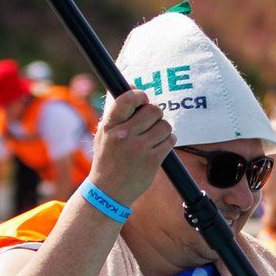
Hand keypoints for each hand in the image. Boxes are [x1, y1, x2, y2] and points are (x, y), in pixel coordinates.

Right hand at [87, 90, 173, 211]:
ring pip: (165, 125)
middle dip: (156, 115)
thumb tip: (132, 84)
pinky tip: (159, 147)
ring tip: (155, 137)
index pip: (127, 99)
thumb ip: (118, 111)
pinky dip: (168, 142)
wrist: (108, 191)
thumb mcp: (104, 134)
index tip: (143, 100)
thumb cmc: (108, 159)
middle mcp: (123, 135)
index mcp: (110, 126)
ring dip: (164, 130)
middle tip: (151, 122)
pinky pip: (170, 141)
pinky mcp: (151, 161)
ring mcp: (138, 149)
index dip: (140, 95)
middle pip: (153, 110)